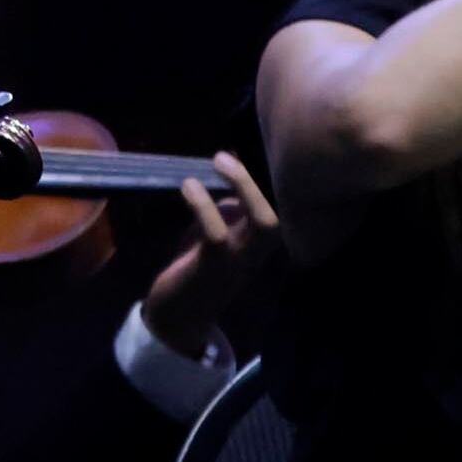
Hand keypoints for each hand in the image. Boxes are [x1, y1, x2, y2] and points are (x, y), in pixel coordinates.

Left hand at [142, 152, 281, 358]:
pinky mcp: (213, 268)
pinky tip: (188, 186)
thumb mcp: (216, 232)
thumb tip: (230, 170)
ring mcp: (239, 261)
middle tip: (228, 154)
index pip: (280, 204)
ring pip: (265, 223)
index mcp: (260, 241)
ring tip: (218, 160)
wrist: (176, 316)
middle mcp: (259, 251)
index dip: (271, 174)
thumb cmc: (195, 268)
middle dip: (262, 178)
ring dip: (243, 186)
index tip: (243, 145)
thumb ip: (227, 207)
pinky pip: (218, 234)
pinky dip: (204, 205)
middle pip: (284, 211)